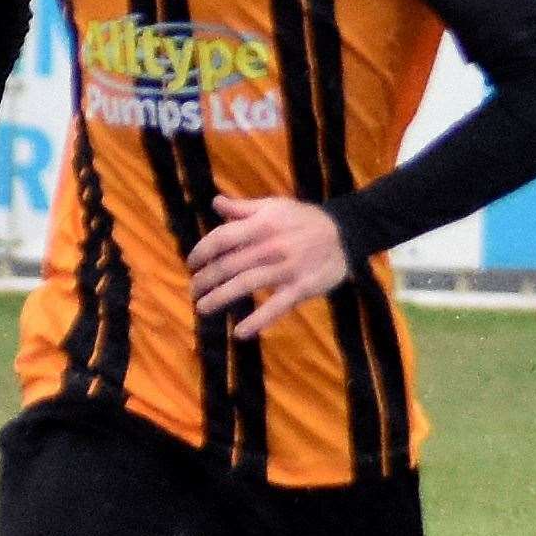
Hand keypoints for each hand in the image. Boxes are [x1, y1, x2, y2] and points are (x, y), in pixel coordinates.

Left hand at [187, 195, 349, 337]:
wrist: (344, 233)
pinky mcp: (301, 287)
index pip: (222, 238)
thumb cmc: (304, 219)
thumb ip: (244, 208)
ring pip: (245, 285)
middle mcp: (271, 246)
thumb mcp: (275, 206)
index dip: (202, 251)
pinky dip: (258, 321)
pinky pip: (277, 307)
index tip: (191, 263)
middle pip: (228, 265)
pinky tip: (240, 333)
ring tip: (203, 308)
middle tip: (193, 290)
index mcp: (262, 224)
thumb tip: (215, 203)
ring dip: (220, 298)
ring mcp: (286, 268)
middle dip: (205, 280)